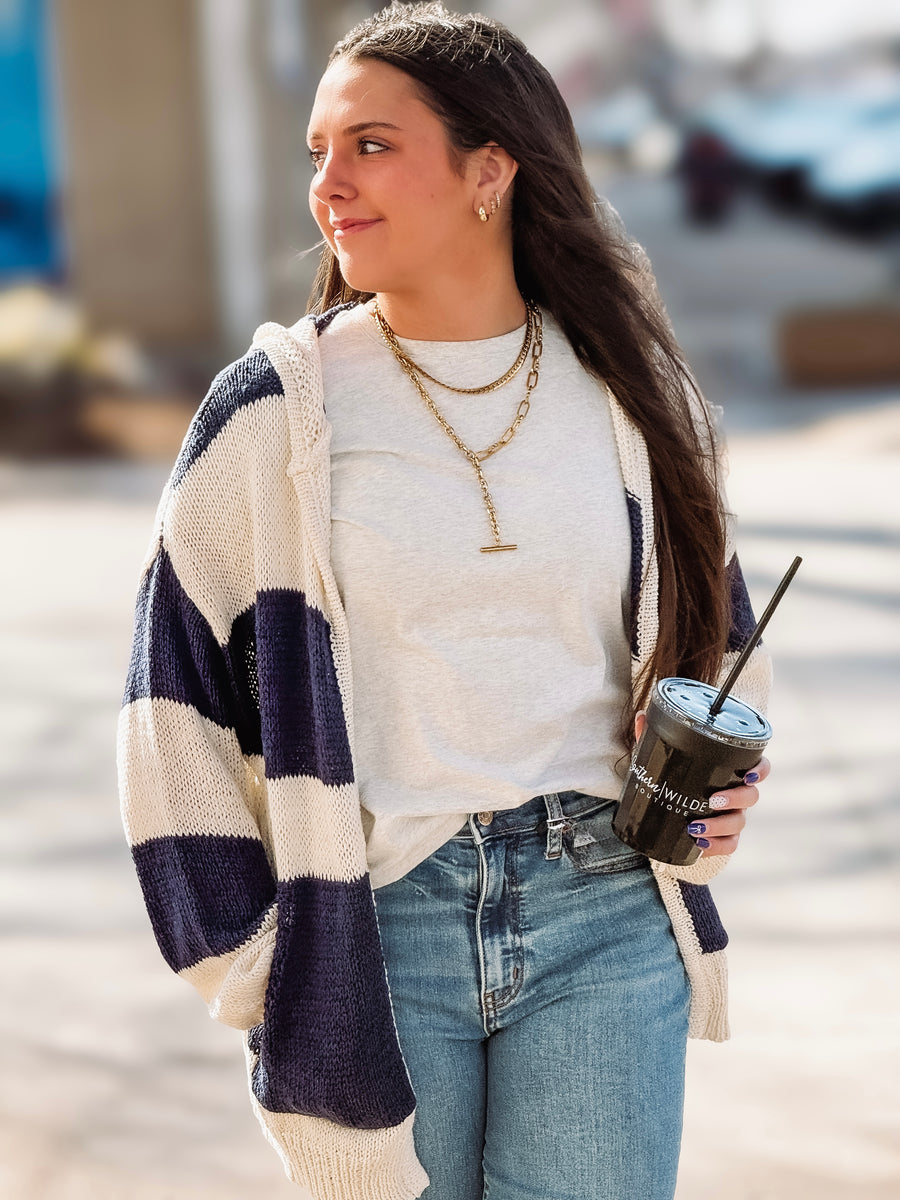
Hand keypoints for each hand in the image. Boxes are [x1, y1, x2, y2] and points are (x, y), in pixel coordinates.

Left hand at [634, 713, 769, 856]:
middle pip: (752, 796)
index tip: (748, 774)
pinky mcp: (722, 837)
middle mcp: (737, 793)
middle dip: (735, 799)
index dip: (761, 770)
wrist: (663, 807)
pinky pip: (730, 845)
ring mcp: (732, 816)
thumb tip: (643, 715)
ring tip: (695, 826)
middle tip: (712, 800)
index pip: (759, 767)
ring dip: (720, 825)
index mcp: (730, 770)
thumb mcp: (663, 755)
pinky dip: (717, 846)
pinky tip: (700, 844)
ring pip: (739, 823)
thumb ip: (654, 736)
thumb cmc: (673, 774)